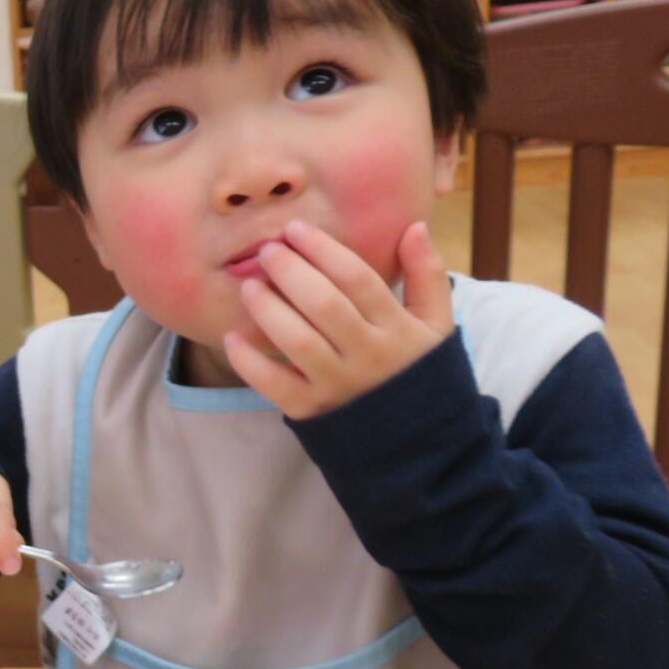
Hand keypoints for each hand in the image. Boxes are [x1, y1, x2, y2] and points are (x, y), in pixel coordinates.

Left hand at [224, 219, 452, 420]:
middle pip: (325, 305)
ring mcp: (338, 385)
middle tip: (267, 250)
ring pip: (298, 341)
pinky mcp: (312, 412)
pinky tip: (232, 337)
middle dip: (291, 272)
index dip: (324, 250)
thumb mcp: (436, 325)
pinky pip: (275, 385)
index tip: (296, 229)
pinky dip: (249, 362)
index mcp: (398, 329)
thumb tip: (415, 226)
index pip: (358, 279)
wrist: (416, 442)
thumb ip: (427, 276)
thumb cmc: (418, 371)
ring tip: (249, 286)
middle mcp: (368, 356)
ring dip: (268, 310)